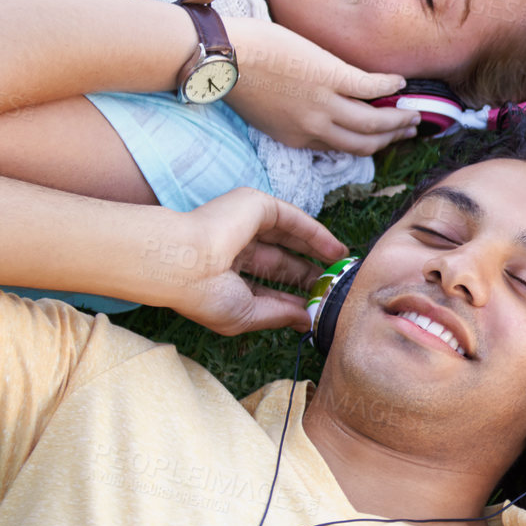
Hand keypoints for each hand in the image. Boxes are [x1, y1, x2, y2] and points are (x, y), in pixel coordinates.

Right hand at [140, 188, 347, 334]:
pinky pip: (293, 219)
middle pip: (281, 263)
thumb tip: (306, 320)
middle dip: (307, 275)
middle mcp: (232, 249)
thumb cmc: (204, 293)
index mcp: (223, 278)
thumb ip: (278, 315)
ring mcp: (243, 225)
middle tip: (334, 287)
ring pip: (289, 238)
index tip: (316, 308)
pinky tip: (335, 248)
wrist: (183, 261)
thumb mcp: (245, 314)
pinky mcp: (255, 206)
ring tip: (342, 265)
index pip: (265, 289)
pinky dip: (316, 233)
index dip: (292, 298)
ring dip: (317, 250)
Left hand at [225, 18, 420, 155]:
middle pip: (364, 142)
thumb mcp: (261, 113)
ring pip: (374, 121)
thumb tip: (307, 107)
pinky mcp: (332, 77)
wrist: (222, 57)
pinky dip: (389, 85)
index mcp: (296, 138)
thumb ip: (289, 118)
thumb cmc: (233, 78)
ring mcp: (325, 103)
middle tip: (408, 131)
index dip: (364, 145)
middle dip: (390, 138)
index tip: (378, 139)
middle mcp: (315, 127)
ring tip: (414, 113)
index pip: (339, 148)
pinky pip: (371, 86)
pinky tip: (400, 82)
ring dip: (398, 118)